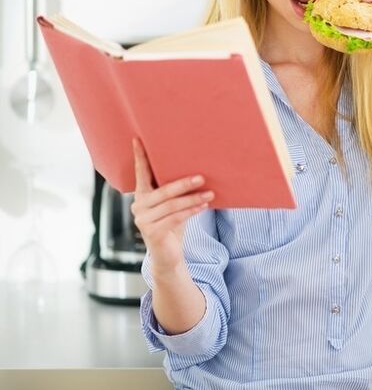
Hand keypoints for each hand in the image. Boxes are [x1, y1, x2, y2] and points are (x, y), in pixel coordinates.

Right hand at [130, 138, 211, 273]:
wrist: (168, 255)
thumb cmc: (172, 224)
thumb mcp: (173, 204)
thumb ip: (175, 190)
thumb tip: (198, 171)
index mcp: (142, 194)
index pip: (140, 173)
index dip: (139, 156)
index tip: (138, 139)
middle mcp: (138, 206)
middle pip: (163, 190)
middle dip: (184, 183)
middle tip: (201, 177)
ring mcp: (143, 220)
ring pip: (171, 205)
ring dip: (193, 199)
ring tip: (210, 194)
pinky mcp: (152, 232)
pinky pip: (175, 218)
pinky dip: (191, 211)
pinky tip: (203, 207)